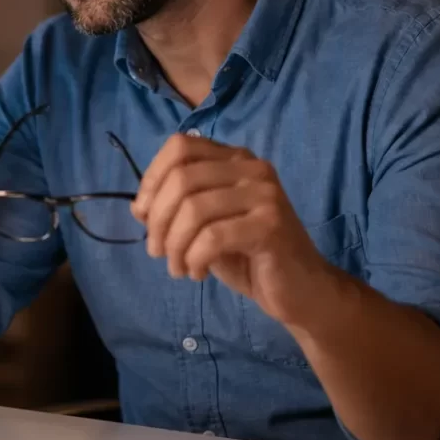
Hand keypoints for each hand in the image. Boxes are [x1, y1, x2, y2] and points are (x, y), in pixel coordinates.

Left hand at [131, 134, 333, 324]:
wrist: (301, 291)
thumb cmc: (249, 257)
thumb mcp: (204, 228)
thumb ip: (176, 209)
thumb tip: (138, 206)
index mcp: (234, 158)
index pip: (179, 147)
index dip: (152, 179)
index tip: (143, 215)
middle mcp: (252, 167)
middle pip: (182, 178)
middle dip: (158, 219)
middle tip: (157, 251)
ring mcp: (265, 193)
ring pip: (194, 208)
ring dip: (174, 244)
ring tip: (177, 268)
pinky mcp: (271, 224)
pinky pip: (213, 236)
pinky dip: (194, 258)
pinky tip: (196, 273)